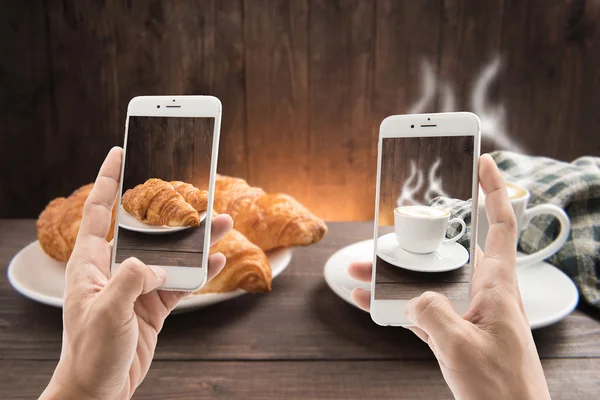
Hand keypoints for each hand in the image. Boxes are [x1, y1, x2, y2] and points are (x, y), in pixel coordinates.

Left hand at [40, 147, 232, 399]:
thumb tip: (157, 263)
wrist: (100, 391)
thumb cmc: (90, 352)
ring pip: (171, 254)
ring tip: (222, 222)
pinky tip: (216, 259)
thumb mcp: (106, 312)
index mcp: (91, 264)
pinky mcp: (154, 305)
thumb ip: (132, 279)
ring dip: (195, 240)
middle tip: (191, 188)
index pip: (99, 211)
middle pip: (146, 229)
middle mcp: (115, 269)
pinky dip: (200, 271)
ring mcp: (137, 286)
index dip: (107, 179)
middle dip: (169, 208)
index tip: (118, 152)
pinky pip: (181, 281)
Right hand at [348, 154, 550, 399]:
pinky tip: (369, 299)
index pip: (500, 224)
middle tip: (394, 225)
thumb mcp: (460, 348)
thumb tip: (411, 298)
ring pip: (427, 280)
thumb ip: (431, 313)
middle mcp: (483, 293)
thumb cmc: (501, 389)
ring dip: (396, 273)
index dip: (493, 190)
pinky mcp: (453, 332)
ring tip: (364, 265)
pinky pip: (419, 309)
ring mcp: (466, 313)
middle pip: (450, 250)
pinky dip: (394, 303)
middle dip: (419, 236)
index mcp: (497, 287)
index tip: (482, 162)